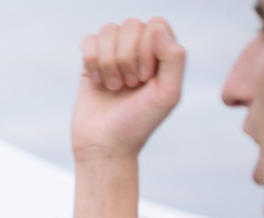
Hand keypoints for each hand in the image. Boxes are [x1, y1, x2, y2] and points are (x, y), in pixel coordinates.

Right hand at [72, 18, 184, 161]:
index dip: (147, 48)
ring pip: (108, 30)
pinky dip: (92, 61)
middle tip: (129, 86)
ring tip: (114, 87)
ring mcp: (113, 55)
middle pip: (131, 24)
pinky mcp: (90, 64)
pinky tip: (97, 82)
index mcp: (162, 54)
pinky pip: (89, 41)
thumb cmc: (139, 124)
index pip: (155, 24)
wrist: (104, 146)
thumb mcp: (168, 94)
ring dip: (109, 62)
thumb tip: (155, 27)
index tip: (145, 79)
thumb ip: (174, 57)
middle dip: (127, 57)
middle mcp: (138, 50)